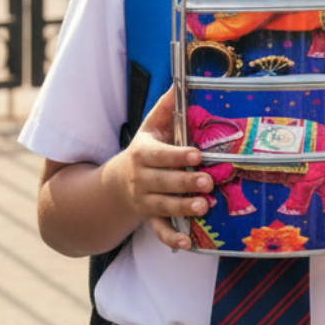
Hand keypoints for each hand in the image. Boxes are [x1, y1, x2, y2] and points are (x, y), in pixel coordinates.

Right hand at [120, 86, 212, 250]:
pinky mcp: (150, 218)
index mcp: (143, 153)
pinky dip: (172, 238)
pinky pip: (159, 231)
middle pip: (164, 182)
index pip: (160, 155)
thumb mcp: (150, 127)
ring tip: (205, 207)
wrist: (116, 184)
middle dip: (186, 183)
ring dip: (184, 207)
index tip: (196, 154)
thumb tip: (180, 81)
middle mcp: (141, 179)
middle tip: (208, 183)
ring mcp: (145, 201)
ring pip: (164, 206)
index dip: (177, 155)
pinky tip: (188, 243)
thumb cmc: (144, 150)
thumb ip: (166, 107)